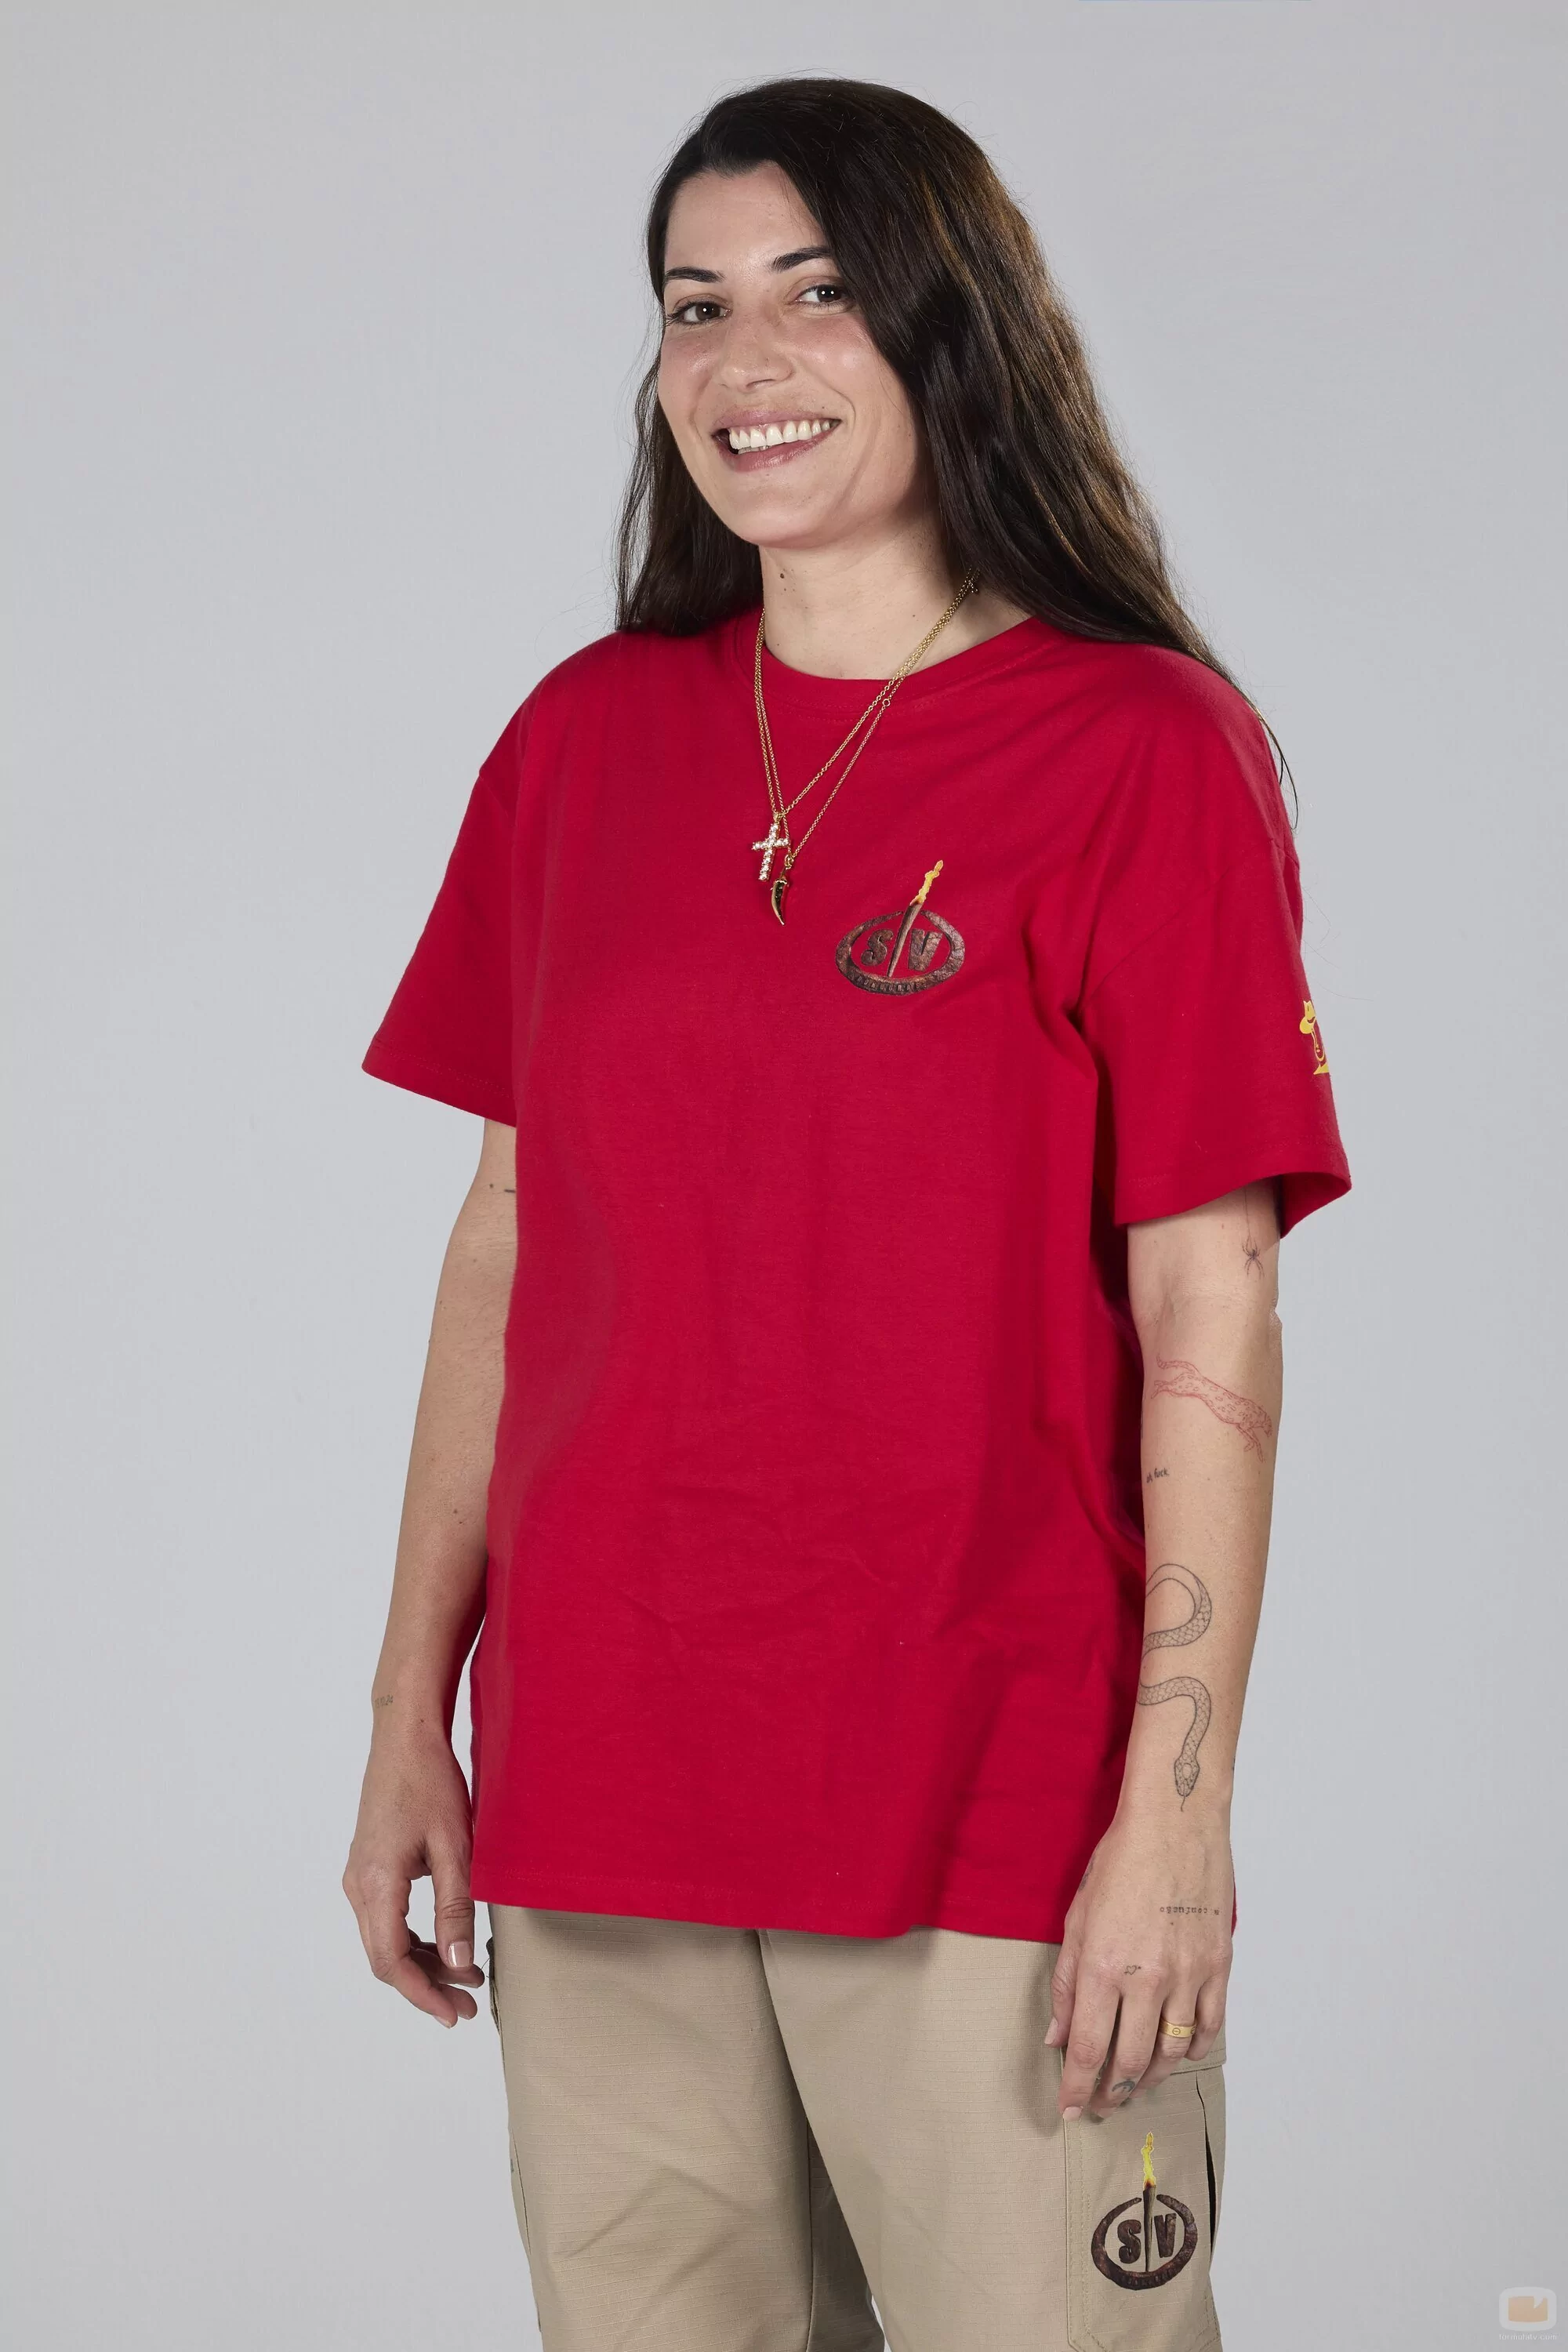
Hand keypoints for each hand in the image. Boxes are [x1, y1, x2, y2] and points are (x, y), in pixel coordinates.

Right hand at [342, 1715, 486, 2026]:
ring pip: (385, 1939)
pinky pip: (386, 1917)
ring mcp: (359, 1875)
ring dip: (423, 1961)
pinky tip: (446, 1941)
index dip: (422, 1994)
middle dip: (427, 1985)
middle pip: (385, 1957)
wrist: (405, 1736)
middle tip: (470, 2005)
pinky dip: (414, 1937)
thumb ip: (455, 1907)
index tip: (455, 2015)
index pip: (390, 1962)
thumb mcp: (455, 1847)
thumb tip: (459, 1964)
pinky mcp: (368, 1866)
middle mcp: (358, 1885)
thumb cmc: (431, 1782)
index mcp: (375, 1884)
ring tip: (467, 1977)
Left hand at [1045, 1809, 1232, 2119]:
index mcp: (1104, 1967)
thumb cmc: (1121, 1863)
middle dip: (1111, 2094)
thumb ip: (1067, 1985)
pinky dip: (1192, 2052)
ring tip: (1133, 2087)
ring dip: (1149, 2079)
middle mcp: (1148, 1980)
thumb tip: (1058, 2038)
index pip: (1089, 2050)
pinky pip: (1208, 2028)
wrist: (1175, 1824)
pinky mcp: (1219, 1967)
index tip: (1070, 2110)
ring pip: (1171, 2054)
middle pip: (1130, 2063)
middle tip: (1100, 2104)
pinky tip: (1175, 2056)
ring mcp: (1189, 1976)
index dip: (1078, 2088)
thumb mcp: (1077, 1920)